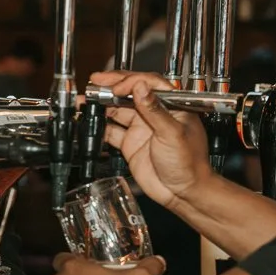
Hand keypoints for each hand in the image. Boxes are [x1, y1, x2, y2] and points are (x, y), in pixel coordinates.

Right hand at [88, 71, 213, 211]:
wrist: (183, 193)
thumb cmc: (190, 163)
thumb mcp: (172, 133)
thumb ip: (154, 110)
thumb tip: (140, 87)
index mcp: (171, 106)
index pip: (148, 84)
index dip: (129, 82)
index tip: (115, 87)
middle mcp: (154, 114)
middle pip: (129, 94)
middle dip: (110, 88)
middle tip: (93, 84)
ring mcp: (141, 128)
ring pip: (117, 111)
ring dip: (101, 105)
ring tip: (85, 101)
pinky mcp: (130, 144)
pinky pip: (111, 132)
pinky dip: (98, 127)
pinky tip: (89, 122)